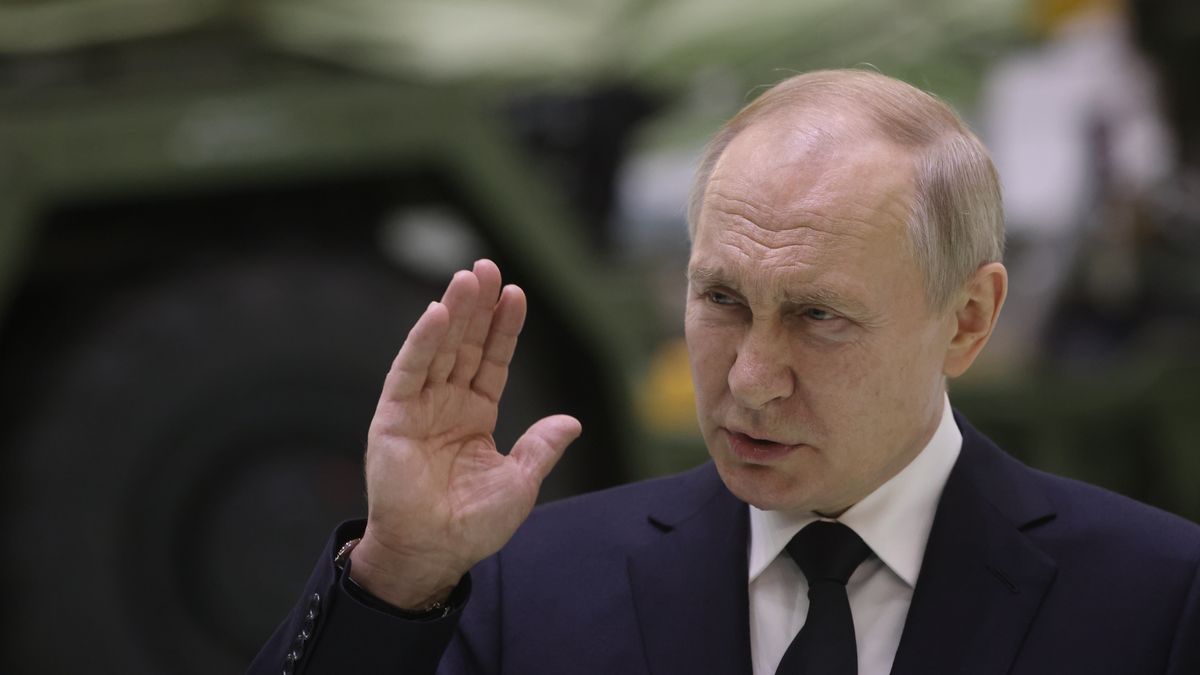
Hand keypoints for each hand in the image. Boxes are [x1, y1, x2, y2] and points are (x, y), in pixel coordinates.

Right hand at [348, 259, 581, 608]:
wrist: (433, 552)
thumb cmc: (473, 525)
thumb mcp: (520, 482)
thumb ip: (541, 447)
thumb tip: (572, 421)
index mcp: (475, 416)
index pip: (492, 361)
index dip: (503, 329)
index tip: (516, 293)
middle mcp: (446, 404)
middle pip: (464, 345)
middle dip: (477, 306)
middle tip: (487, 266)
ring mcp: (418, 407)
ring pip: (438, 348)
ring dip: (453, 311)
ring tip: (468, 275)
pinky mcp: (393, 416)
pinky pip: (409, 371)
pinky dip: (422, 342)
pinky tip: (438, 313)